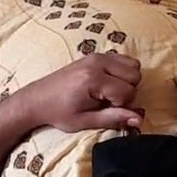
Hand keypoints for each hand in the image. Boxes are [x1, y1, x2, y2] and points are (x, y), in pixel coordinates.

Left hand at [16, 53, 142, 132]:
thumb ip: (113, 118)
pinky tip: (108, 83)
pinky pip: (123, 58)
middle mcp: (97, 62)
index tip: (106, 110)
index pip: (128, 91)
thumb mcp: (84, 121)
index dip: (123, 105)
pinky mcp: (96, 54)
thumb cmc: (59, 112)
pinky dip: (122, 72)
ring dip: (127, 81)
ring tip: (109, 92)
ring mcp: (97, 56)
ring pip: (133, 65)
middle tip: (108, 102)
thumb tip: (139, 120)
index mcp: (93, 79)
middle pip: (135, 75)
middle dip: (128, 92)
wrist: (37, 99)